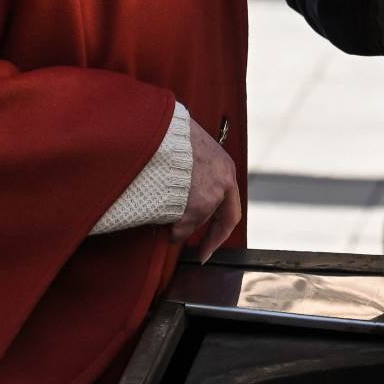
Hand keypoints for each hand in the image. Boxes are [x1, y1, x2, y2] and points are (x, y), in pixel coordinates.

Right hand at [171, 116, 240, 261]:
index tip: (212, 247)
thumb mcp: (194, 148)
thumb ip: (198, 168)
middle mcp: (222, 186)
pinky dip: (165, 226)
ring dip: (175, 223)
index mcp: (225, 170)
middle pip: (209, 220)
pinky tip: (153, 211)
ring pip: (190, 224)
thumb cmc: (169, 135)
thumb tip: (189, 183)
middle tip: (200, 255)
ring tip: (157, 208)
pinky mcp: (191, 208)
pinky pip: (176, 229)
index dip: (221, 231)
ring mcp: (207, 198)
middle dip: (198, 233)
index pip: (230, 211)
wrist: (158, 129)